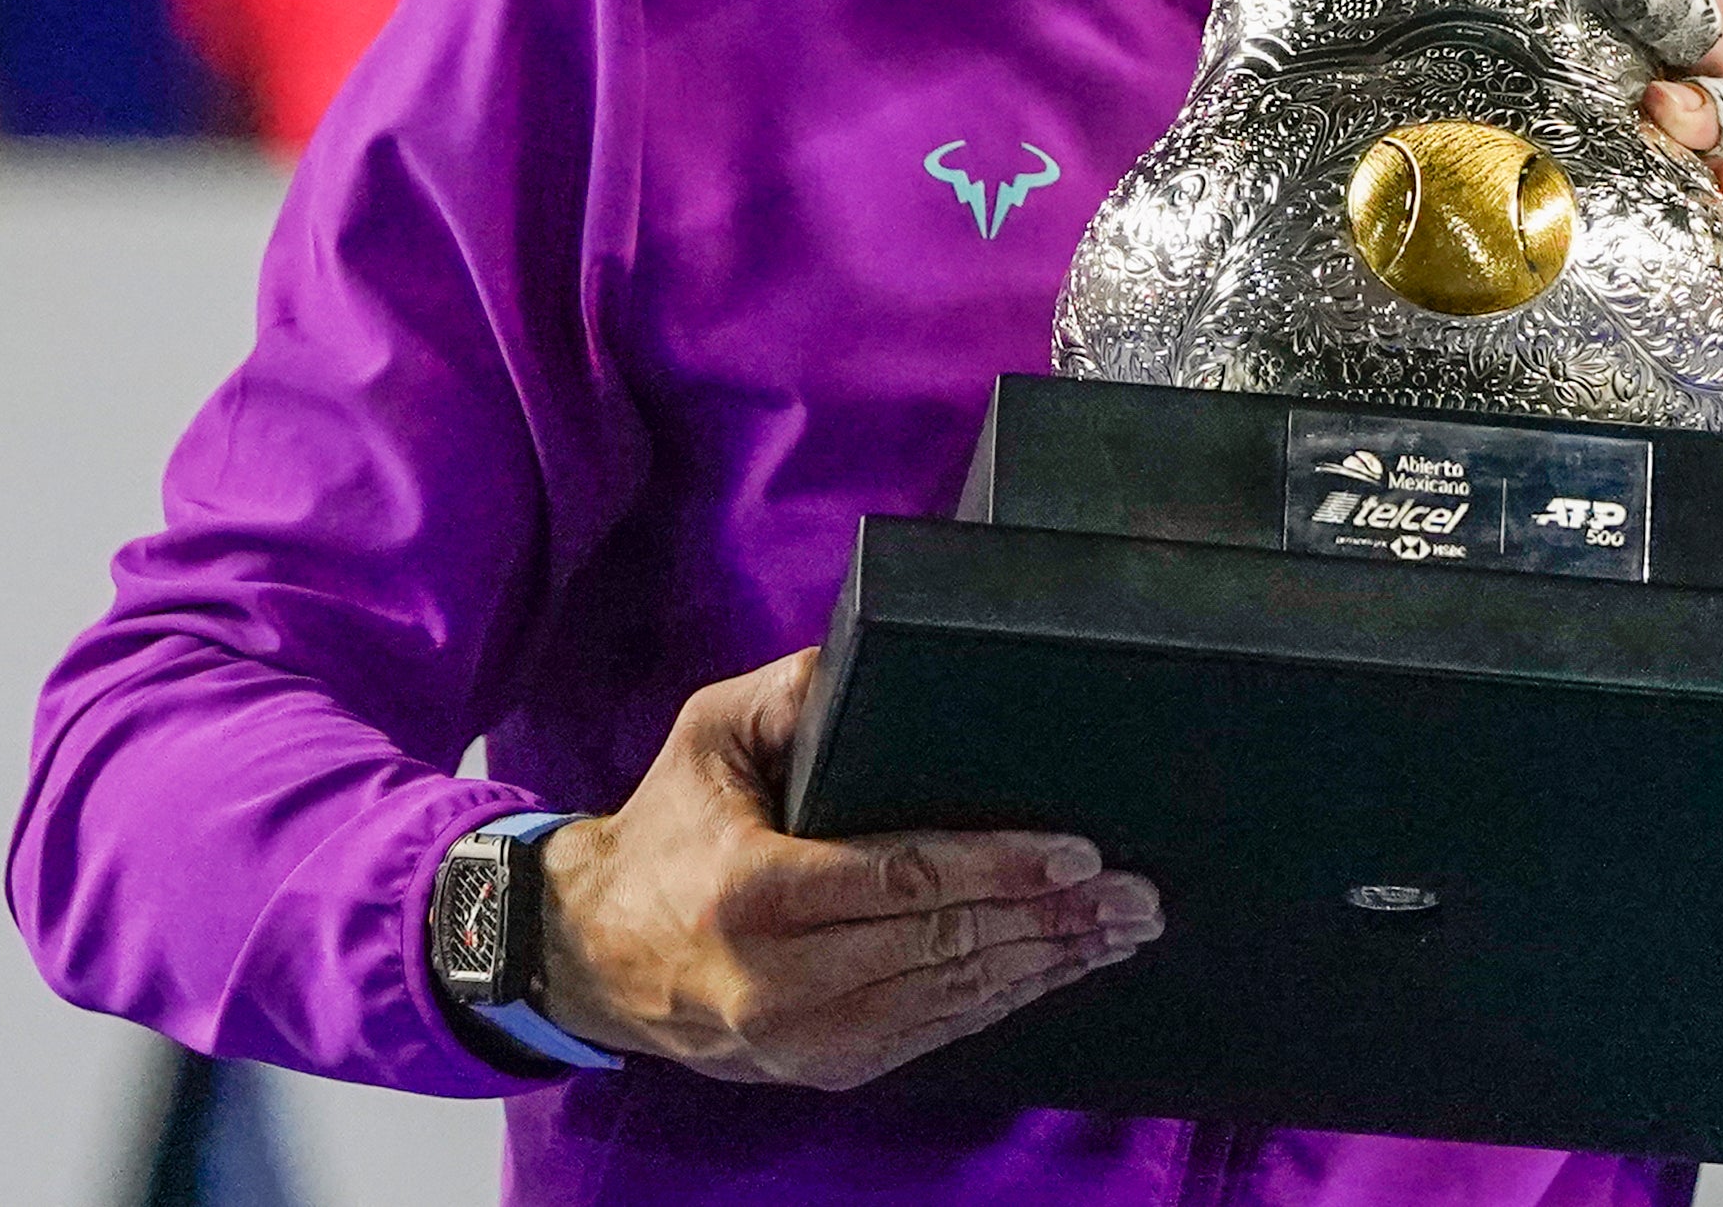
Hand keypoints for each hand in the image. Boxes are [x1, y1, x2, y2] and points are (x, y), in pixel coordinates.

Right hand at [535, 650, 1160, 1087]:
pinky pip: (931, 1036)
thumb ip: (793, 691)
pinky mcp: (818, 1068)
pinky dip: (1001, 1002)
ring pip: (950, 1001)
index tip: (1077, 852)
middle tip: (1134, 894)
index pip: (902, 880)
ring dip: (1046, 967)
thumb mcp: (707, 735)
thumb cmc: (665, 829)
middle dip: (1051, 920)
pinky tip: (1054, 971)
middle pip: (943, 946)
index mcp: (750, 890)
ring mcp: (799, 1039)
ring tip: (1120, 931)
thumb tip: (872, 654)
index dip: (999, 867)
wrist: (588, 955)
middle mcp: (775, 980)